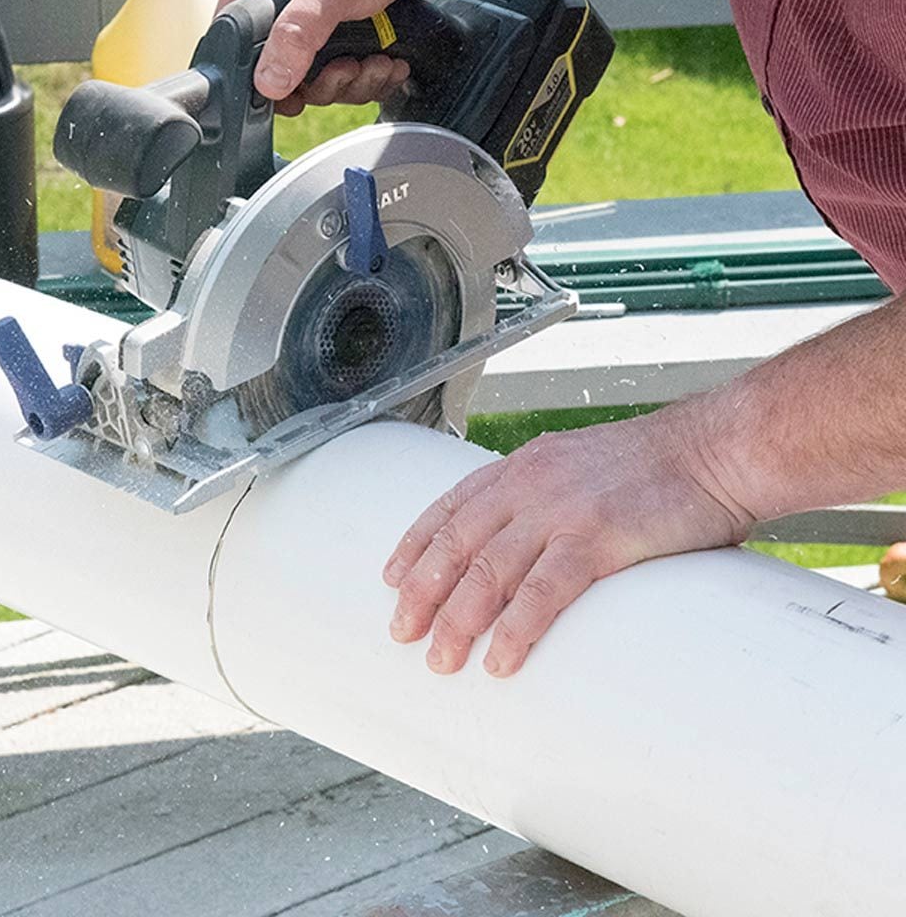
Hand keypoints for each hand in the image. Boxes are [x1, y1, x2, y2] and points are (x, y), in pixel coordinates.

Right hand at [218, 0, 448, 114]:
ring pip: (316, 77)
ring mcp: (308, 18)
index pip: (233, 46)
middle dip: (321, 83)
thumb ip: (296, 35)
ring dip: (351, 81)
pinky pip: (344, 72)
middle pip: (280, 72)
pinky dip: (368, 76)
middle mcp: (275, 1)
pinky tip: (388, 62)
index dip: (258, 78)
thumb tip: (268, 81)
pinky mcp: (338, 30)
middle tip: (346, 69)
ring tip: (376, 63)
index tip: (292, 93)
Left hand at [382, 409, 754, 676]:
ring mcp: (561, 510)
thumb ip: (548, 496)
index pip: (450, 505)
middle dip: (422, 591)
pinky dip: (515, 629)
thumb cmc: (658, 464)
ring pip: (488, 571)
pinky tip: (500, 660)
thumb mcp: (581, 465)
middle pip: (456, 543)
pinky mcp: (597, 539)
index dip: (415, 544)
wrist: (715, 449)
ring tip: (442, 658)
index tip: (392, 578)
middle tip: (402, 632)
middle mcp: (530, 484)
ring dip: (458, 620)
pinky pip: (542, 592)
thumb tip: (528, 543)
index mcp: (524, 467)